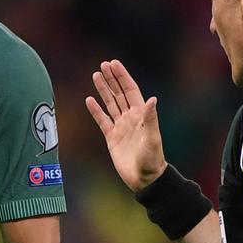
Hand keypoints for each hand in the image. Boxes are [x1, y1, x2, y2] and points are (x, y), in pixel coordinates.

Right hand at [85, 59, 167, 191]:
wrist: (144, 179)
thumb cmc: (152, 160)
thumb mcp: (153, 138)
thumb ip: (151, 118)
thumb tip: (152, 98)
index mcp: (141, 115)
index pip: (130, 90)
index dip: (122, 76)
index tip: (114, 64)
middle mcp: (130, 118)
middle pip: (119, 93)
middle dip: (112, 78)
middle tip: (103, 65)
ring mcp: (121, 127)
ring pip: (110, 104)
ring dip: (103, 90)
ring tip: (96, 76)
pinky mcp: (112, 138)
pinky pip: (102, 120)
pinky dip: (95, 110)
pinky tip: (89, 100)